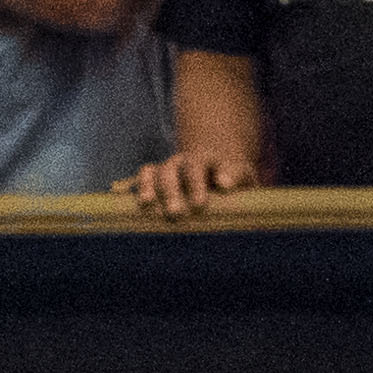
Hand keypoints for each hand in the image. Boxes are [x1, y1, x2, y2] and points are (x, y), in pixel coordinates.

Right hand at [120, 150, 251, 219]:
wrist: (218, 171)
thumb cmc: (233, 181)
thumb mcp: (244, 177)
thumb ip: (238, 177)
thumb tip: (225, 184)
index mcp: (208, 160)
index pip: (199, 167)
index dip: (197, 184)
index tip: (199, 204)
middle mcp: (184, 161)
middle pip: (174, 170)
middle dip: (173, 191)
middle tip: (176, 213)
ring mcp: (168, 169)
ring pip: (155, 172)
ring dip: (150, 187)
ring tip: (147, 204)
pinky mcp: (155, 179)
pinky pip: (142, 177)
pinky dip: (134, 186)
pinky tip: (128, 200)